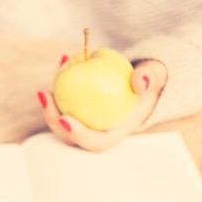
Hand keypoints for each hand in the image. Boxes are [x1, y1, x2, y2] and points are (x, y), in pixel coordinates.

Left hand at [38, 59, 167, 151]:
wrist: (143, 80)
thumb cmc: (149, 81)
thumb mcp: (156, 77)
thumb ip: (151, 78)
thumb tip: (140, 81)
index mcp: (116, 132)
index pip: (96, 142)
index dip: (78, 136)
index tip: (65, 119)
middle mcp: (98, 131)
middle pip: (71, 136)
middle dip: (53, 120)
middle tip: (45, 95)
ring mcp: (86, 121)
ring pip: (62, 119)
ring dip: (50, 105)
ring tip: (47, 83)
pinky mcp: (78, 108)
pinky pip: (65, 98)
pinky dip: (62, 82)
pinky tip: (63, 59)